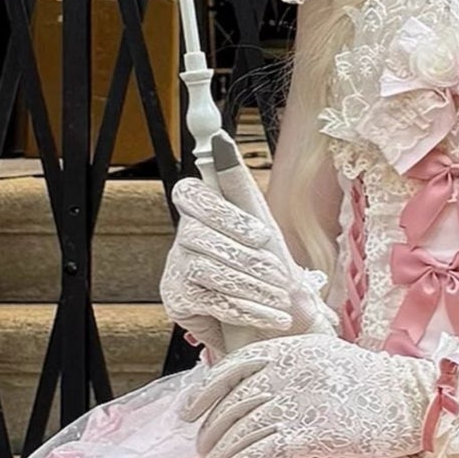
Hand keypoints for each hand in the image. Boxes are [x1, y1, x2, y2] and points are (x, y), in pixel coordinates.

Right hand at [159, 174, 336, 358]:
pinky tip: (270, 315)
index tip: (262, 234)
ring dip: (251, 286)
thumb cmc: (269, 269)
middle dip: (247, 257)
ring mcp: (177, 268)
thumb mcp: (262, 223)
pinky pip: (210, 300)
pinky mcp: (178, 300)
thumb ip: (238, 182)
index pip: (191, 194)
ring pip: (207, 269)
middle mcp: (185, 236)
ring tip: (281, 299)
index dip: (223, 212)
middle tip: (280, 275)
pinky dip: (246, 309)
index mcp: (204, 211)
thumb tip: (219, 138)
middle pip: (200, 236)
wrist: (276, 319)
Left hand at [184, 332, 433, 457]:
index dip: (204, 393)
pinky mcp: (309, 433)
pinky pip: (258, 453)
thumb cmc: (374, 385)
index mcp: (291, 348)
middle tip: (205, 451)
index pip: (232, 367)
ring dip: (219, 456)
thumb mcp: (327, 357)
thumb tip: (254, 393)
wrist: (413, 402)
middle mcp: (288, 371)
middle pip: (232, 405)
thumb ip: (290, 367)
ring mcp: (297, 401)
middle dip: (212, 432)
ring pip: (240, 431)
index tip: (188, 413)